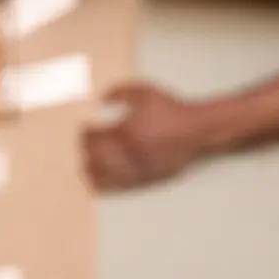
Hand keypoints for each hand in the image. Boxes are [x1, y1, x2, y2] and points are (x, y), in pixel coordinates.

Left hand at [80, 83, 212, 190]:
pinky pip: (122, 185)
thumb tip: (100, 100)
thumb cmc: (171, 108)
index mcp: (127, 131)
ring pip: (107, 176)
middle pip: (97, 158)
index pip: (95, 137)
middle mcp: (131, 153)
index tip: (83, 129)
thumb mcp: (144, 92)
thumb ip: (119, 92)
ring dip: (91, 172)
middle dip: (85, 153)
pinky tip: (97, 184)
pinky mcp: (148, 178)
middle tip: (82, 148)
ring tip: (83, 169)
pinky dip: (106, 186)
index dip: (84, 134)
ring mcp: (139, 168)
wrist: (197, 128)